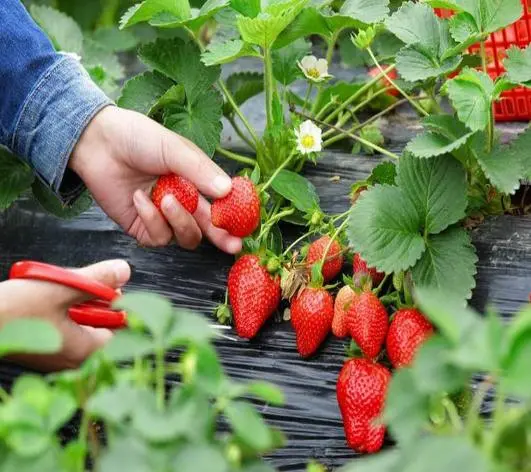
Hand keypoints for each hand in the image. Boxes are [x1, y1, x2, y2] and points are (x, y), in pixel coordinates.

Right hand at [0, 259, 129, 370]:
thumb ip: (97, 280)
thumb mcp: (61, 288)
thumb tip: (124, 270)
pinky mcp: (40, 349)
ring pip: (79, 322)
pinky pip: (61, 326)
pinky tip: (43, 297)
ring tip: (56, 287)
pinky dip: (58, 309)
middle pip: (99, 323)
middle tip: (77, 283)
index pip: (119, 326)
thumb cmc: (12, 311)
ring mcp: (55, 356)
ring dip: (73, 301)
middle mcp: (73, 359)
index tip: (107, 286)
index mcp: (85, 350)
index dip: (116, 303)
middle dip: (92, 299)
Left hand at [69, 106, 241, 253]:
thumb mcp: (175, 149)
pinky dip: (151, 220)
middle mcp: (183, 203)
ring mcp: (163, 217)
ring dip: (179, 221)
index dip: (233, 218)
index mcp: (196, 183)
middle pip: (208, 229)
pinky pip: (157, 237)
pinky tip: (139, 198)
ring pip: (185, 237)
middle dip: (222, 237)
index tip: (245, 225)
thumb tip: (227, 190)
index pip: (221, 206)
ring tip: (165, 199)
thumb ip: (200, 171)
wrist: (98, 142)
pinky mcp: (142, 228)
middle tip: (231, 244)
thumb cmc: (138, 138)